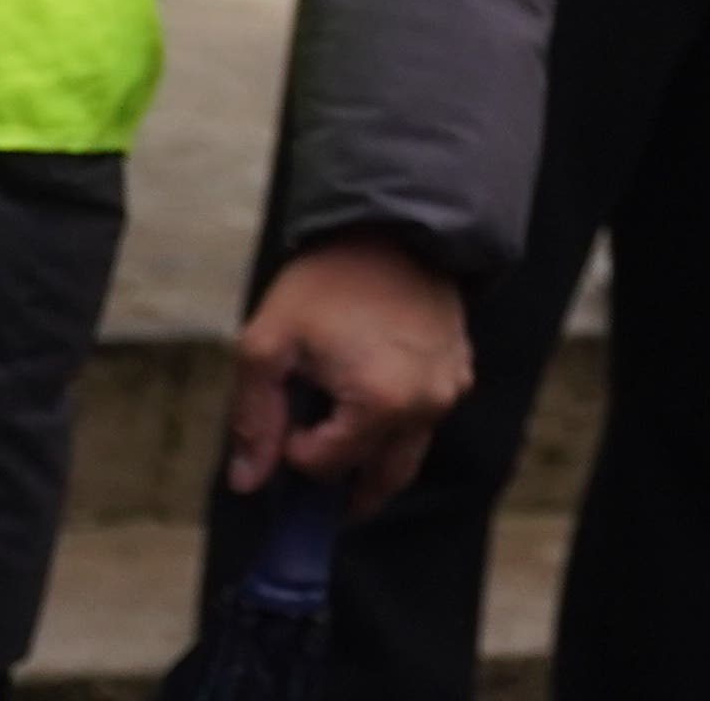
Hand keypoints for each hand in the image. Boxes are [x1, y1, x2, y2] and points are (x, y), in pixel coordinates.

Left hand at [227, 233, 470, 516]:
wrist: (393, 227)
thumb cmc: (326, 283)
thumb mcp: (267, 343)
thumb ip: (254, 418)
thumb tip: (248, 482)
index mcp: (380, 404)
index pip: (325, 467)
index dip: (295, 449)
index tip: (287, 412)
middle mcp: (425, 406)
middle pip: (378, 479)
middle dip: (340, 476)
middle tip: (311, 449)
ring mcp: (449, 390)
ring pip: (405, 456)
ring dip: (370, 458)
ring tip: (337, 433)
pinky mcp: (460, 371)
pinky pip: (425, 422)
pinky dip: (396, 427)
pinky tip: (370, 396)